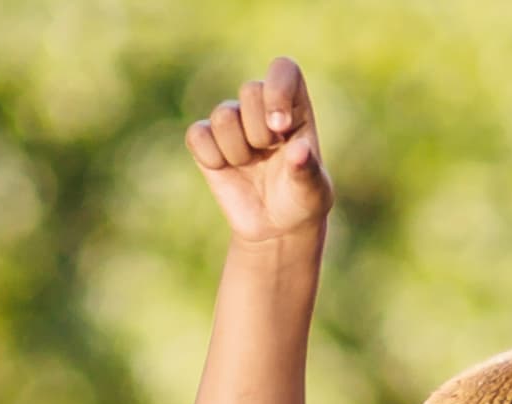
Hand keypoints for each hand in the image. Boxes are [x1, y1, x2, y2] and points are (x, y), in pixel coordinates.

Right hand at [185, 57, 331, 247]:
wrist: (276, 226)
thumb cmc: (302, 200)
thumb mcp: (313, 191)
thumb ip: (308, 170)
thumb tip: (299, 151)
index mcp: (295, 107)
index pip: (283, 70)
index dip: (277, 89)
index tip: (281, 126)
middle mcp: (261, 107)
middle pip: (249, 89)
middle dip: (260, 130)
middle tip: (269, 154)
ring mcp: (232, 121)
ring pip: (223, 115)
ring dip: (238, 150)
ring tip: (250, 165)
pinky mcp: (207, 139)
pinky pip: (198, 135)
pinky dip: (212, 157)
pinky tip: (226, 169)